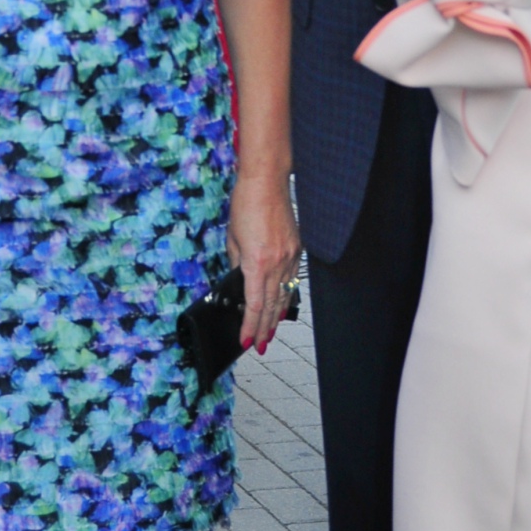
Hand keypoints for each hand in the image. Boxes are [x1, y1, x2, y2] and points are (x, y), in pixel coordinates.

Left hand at [227, 171, 301, 353]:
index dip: (250, 326)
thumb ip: (237, 263)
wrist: (267, 183)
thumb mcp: (233, 239)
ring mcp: (291, 257)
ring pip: (284, 296)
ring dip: (277, 317)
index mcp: (257, 262)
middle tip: (259, 346)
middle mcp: (277, 263)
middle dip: (264, 329)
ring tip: (270, 334)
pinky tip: (282, 306)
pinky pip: (292, 280)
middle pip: (272, 306)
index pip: (254, 304)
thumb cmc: (246, 205)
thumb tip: (240, 281)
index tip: (246, 341)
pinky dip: (286, 296)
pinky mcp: (298, 250)